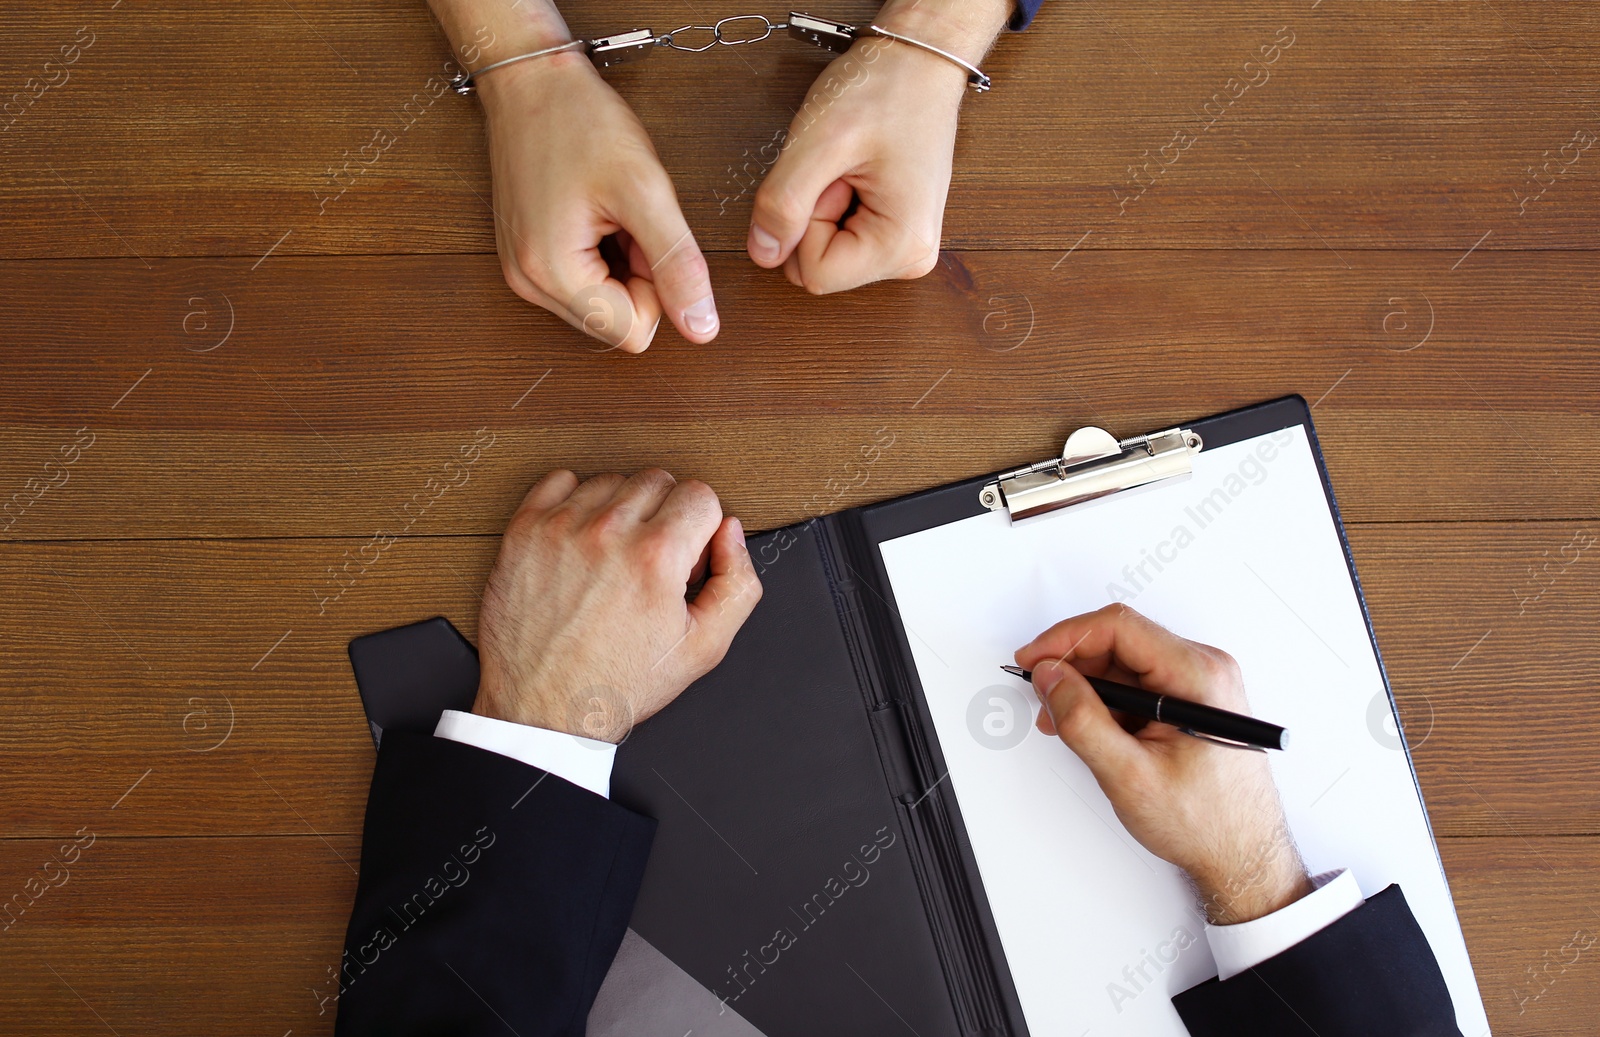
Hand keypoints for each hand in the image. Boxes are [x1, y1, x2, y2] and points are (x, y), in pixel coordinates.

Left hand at [473, 469, 761, 741]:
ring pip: (612, 480)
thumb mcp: (704, 648)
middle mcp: (607, 533)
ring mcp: (560, 528)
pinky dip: (574, 500)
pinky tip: (581, 537)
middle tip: (651, 562)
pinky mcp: (524, 531)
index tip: (683, 561)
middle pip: (659, 481)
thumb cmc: (618, 682)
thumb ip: (737, 584)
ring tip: (613, 555)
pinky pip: (559, 480)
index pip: (700, 495)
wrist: (544, 708)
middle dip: (665, 516)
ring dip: (621, 509)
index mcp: (655, 557)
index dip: (700, 531)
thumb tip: (730, 532)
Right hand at [476, 54, 718, 351]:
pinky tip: (594, 210)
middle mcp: (528, 284)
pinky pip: (584, 281)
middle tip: (626, 216)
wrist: (530, 79)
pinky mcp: (527, 256)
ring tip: (608, 209)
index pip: (634, 332)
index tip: (643, 230)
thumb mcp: (644, 190)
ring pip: (603, 303)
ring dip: (621, 263)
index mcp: (551, 274)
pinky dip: (602, 252)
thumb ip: (677, 264)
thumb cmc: (578, 120)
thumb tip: (702, 327)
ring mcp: (524, 271)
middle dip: (638, 275)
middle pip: (617, 322)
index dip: (657, 287)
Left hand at [746, 0, 1008, 293]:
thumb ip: (784, 202)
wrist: (918, 62)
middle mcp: (911, 258)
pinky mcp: (896, 234)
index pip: (815, 273)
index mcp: (902, 246)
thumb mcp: (820, 141)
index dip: (805, 222)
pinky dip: (834, 205)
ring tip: (852, 166)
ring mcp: (905, 247)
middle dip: (814, 216)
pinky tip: (857, 172)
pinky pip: (840, 238)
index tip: (832, 176)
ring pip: (827, 254)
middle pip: (821, 268)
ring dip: (823, 208)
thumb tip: (763, 254)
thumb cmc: (884, 89)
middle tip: (841, 168)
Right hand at [1015, 604, 1313, 924]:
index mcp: (1198, 677)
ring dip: (1088, 687)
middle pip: (1120, 641)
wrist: (1243, 855)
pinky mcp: (1193, 700)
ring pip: (1126, 663)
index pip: (1119, 627)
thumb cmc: (1207, 822)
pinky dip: (1108, 701)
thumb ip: (1082, 720)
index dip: (1066, 639)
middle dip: (1074, 667)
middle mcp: (1205, 670)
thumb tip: (1051, 677)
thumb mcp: (1129, 775)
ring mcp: (1201, 684)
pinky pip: (1140, 683)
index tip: (1034, 660)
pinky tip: (1093, 730)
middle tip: (1044, 698)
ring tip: (1065, 723)